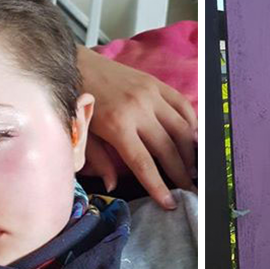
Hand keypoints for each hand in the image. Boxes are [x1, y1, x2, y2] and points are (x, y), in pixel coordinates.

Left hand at [77, 47, 196, 209]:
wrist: (76, 64)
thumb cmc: (77, 103)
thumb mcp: (83, 135)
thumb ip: (100, 161)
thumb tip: (113, 186)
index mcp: (117, 126)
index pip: (144, 163)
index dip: (158, 186)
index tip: (170, 204)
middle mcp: (139, 110)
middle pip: (168, 149)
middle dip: (181, 173)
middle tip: (189, 189)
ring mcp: (151, 95)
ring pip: (182, 128)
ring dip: (190, 152)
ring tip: (193, 168)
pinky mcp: (157, 84)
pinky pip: (182, 106)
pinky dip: (192, 123)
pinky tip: (193, 139)